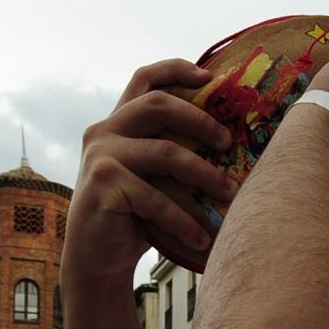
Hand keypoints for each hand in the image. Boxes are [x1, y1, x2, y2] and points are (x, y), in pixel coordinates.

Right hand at [64, 60, 240, 288]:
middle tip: (229, 143)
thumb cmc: (135, 217)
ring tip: (230, 195)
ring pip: (166, 152)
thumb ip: (171, 151)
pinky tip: (202, 238)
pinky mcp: (103, 185)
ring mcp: (101, 156)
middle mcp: (104, 131)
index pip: (144, 79)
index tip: (209, 76)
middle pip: (158, 104)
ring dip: (206, 175)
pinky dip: (184, 220)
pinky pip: (156, 198)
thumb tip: (232, 141)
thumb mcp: (153, 177)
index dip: (176, 69)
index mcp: (118, 122)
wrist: (96, 259)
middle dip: (200, 120)